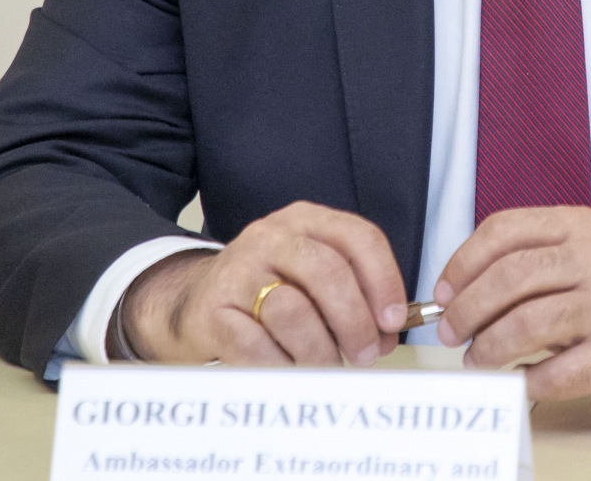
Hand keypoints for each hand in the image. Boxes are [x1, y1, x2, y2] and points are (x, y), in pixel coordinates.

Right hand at [118, 201, 406, 367]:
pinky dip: (282, 365)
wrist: (197, 302)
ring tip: (326, 364)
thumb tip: (388, 332)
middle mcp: (271, 236)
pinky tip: (288, 368)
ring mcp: (238, 270)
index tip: (394, 320)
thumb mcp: (313, 277)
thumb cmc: (267, 291)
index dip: (384, 280)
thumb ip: (355, 296)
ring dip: (320, 350)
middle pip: (329, 272)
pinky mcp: (214, 309)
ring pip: (294, 311)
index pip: (359, 237)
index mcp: (305, 221)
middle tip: (366, 353)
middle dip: (355, 321)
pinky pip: (258, 346)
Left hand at [434, 207, 590, 405]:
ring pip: (525, 324)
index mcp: (578, 226)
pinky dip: (525, 380)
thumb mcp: (580, 252)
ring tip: (477, 358)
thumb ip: (528, 259)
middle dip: (467, 308)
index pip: (505, 230)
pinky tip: (517, 379)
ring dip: (488, 347)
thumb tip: (458, 292)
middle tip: (450, 330)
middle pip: (510, 277)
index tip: (444, 290)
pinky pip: (553, 372)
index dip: (463, 262)